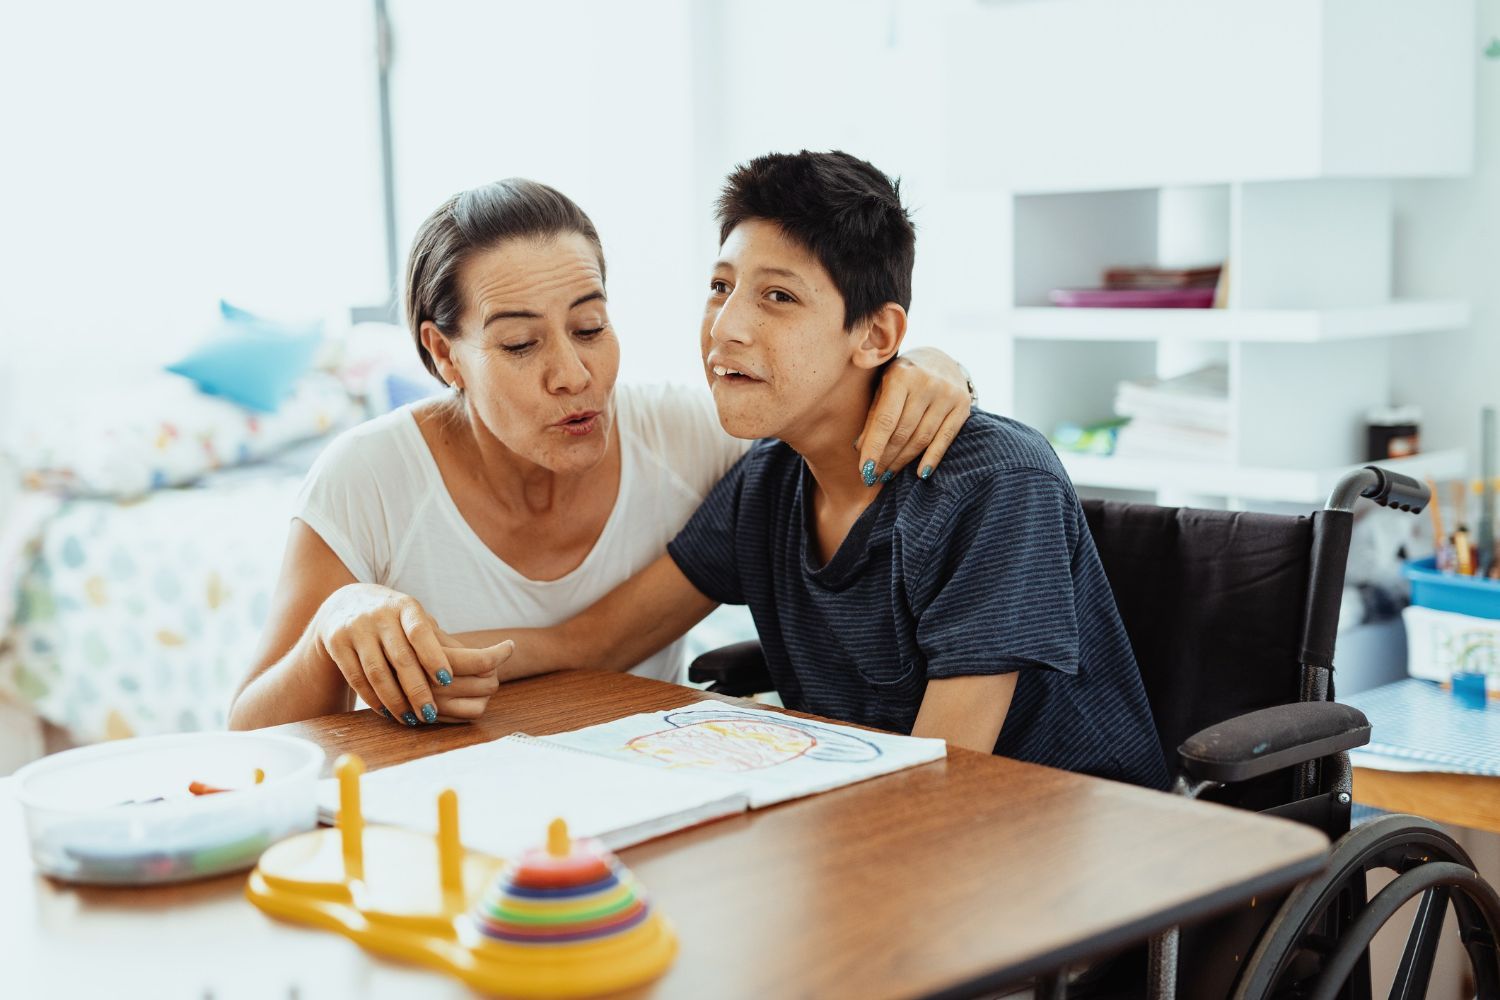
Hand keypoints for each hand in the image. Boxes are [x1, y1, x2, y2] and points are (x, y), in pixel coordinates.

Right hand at [312, 583, 513, 724]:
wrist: (344, 604)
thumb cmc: (394, 619)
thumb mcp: (416, 620)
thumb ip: (441, 642)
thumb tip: (485, 666)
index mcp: (406, 606)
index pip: (422, 631)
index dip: (434, 656)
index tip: (448, 680)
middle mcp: (380, 615)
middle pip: (401, 658)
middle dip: (417, 689)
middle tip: (431, 714)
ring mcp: (356, 628)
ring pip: (377, 672)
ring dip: (395, 700)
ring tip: (410, 718)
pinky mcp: (337, 643)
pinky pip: (356, 678)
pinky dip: (373, 698)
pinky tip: (387, 712)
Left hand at [855, 346, 973, 482]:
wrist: (939, 359)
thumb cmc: (903, 377)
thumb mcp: (883, 387)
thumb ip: (874, 414)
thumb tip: (860, 449)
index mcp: (901, 375)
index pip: (885, 421)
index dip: (874, 448)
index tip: (864, 471)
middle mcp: (926, 383)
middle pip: (903, 432)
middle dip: (886, 458)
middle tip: (873, 478)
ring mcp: (947, 394)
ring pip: (922, 438)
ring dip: (903, 461)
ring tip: (888, 475)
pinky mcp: (963, 405)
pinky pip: (945, 438)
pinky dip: (932, 458)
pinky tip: (920, 474)